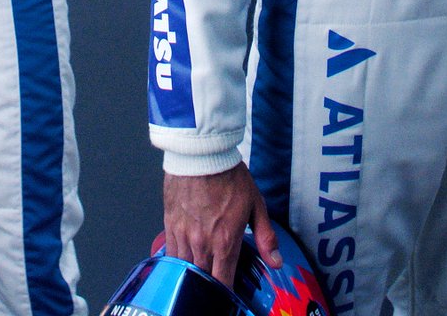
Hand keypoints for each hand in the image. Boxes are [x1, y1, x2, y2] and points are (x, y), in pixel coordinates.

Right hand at [163, 162, 280, 287]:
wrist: (201, 153)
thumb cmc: (228, 175)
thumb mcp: (255, 204)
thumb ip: (266, 237)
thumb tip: (276, 262)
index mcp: (225, 242)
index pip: (223, 284)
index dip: (226, 293)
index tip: (228, 293)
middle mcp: (202, 243)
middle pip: (203, 280)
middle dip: (209, 284)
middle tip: (215, 279)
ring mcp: (183, 235)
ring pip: (184, 269)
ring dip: (192, 273)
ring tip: (200, 269)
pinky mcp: (170, 225)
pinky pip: (170, 254)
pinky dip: (177, 261)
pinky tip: (183, 258)